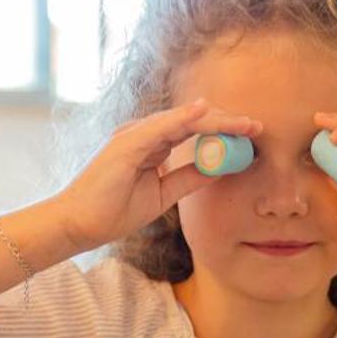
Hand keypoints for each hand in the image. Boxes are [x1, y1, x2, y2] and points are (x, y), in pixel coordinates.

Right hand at [51, 100, 260, 252]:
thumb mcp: (162, 195)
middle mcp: (142, 133)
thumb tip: (218, 169)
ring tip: (245, 123)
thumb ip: (188, 178)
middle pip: (192, 120)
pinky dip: (184, 118)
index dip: (224, 130)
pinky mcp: (126, 143)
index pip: (193, 130)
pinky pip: (160, 126)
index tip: (252, 136)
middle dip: (227, 121)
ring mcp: (133, 134)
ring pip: (182, 119)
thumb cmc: (113, 210)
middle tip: (257, 126)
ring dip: (216, 119)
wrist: (79, 224)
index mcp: (150, 144)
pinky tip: (206, 113)